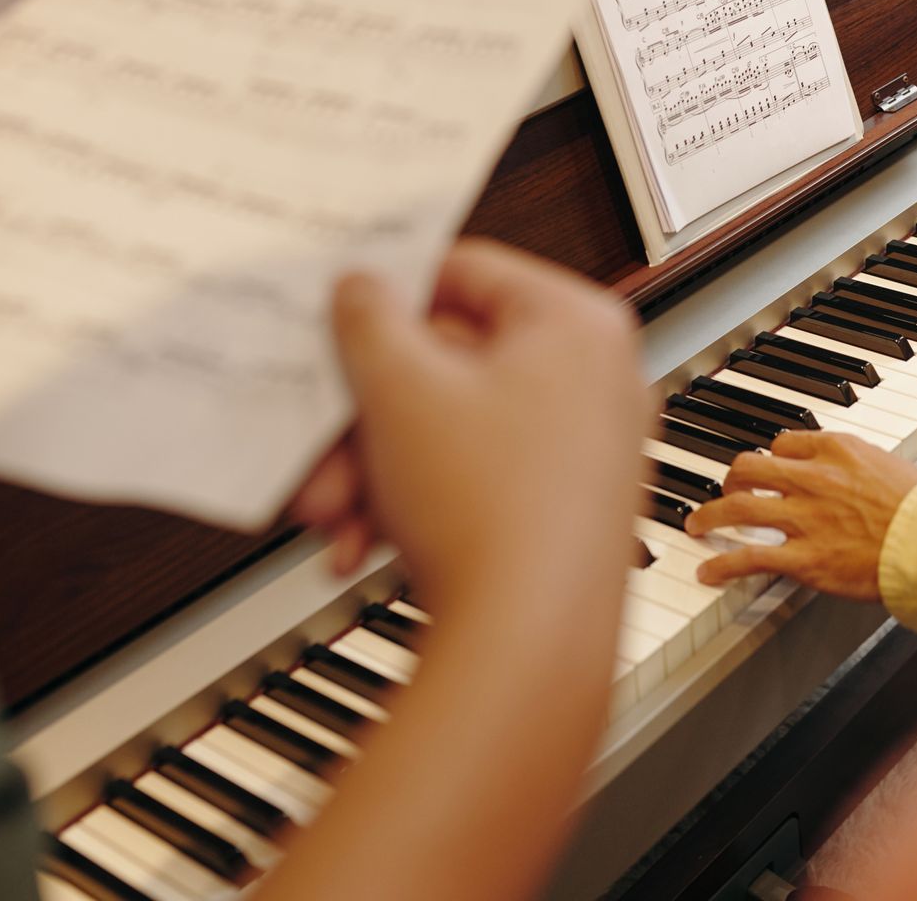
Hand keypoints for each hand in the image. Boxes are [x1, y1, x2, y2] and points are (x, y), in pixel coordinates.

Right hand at [292, 239, 650, 604]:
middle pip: (451, 364)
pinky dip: (414, 503)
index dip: (391, 291)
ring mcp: (589, 447)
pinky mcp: (567, 507)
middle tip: (319, 439)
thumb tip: (365, 286)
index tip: (342, 313)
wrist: (530, 646)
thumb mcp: (400, 390)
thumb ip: (371, 321)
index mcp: (577, 325)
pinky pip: (476, 479)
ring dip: (375, 466)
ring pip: (453, 431)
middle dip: (365, 414)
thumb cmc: (492, 514)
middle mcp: (597, 379)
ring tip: (330, 510)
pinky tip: (363, 541)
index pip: (468, 271)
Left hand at [682, 431, 916, 599]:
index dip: (773, 458)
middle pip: (751, 468)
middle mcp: (813, 478)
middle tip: (725, 490)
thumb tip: (850, 478)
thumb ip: (860, 469)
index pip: (786, 444)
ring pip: (738, 508)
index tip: (769, 468)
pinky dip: (723, 565)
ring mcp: (805, 519)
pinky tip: (708, 572)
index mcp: (838, 450)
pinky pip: (750, 559)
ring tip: (696, 525)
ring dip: (710, 516)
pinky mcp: (804, 559)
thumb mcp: (892, 468)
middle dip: (731, 479)